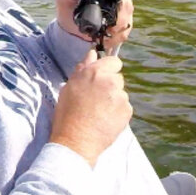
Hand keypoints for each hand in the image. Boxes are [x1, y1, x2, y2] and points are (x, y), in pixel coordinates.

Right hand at [50, 51, 132, 165]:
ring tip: (99, 112)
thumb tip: (92, 53)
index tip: (101, 78)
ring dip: (113, 99)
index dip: (108, 69)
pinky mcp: (127, 110)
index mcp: (95, 72)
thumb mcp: (69, 87)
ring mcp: (121, 96)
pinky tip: (105, 119)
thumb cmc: (67, 114)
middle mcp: (110, 81)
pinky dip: (118, 112)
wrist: (76, 141)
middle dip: (109, 85)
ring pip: (121, 93)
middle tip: (96, 99)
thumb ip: (83, 68)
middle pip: (117, 78)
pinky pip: (124, 107)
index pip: (114, 61)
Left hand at [55, 0, 138, 52]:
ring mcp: (121, 8)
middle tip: (103, 22)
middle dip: (118, 13)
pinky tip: (103, 34)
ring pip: (127, 16)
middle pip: (126, 0)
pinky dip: (114, 35)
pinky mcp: (123, 22)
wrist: (70, 29)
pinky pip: (125, 29)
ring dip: (114, 26)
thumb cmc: (66, 8)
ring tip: (99, 29)